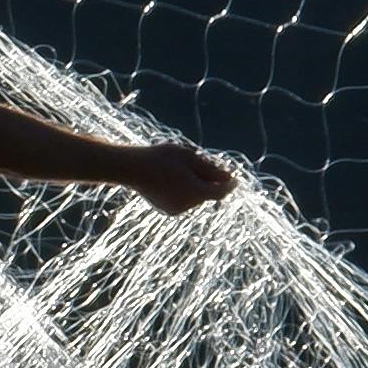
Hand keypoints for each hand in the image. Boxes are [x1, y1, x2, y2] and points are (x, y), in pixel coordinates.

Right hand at [121, 140, 239, 215]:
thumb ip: (210, 168)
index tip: (236, 179)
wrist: (131, 168)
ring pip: (196, 197)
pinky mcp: (167, 210)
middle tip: (207, 164)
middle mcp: (188, 204)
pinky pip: (183, 201)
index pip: (221, 192)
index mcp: (196, 192)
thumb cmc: (161, 158)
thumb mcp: (189, 157)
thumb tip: (228, 176)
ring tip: (182, 169)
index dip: (230, 185)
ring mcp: (177, 209)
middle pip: (208, 194)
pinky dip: (184, 191)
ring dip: (196, 186)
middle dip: (210, 181)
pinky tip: (172, 178)